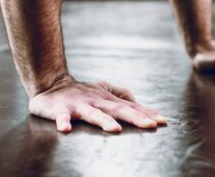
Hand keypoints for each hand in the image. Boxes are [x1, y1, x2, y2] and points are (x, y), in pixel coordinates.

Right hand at [28, 76, 167, 132]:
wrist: (51, 84)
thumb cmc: (81, 91)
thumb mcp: (104, 90)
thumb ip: (123, 96)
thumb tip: (144, 106)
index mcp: (107, 99)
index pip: (130, 107)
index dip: (146, 114)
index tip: (163, 122)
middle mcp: (96, 101)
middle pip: (117, 110)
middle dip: (134, 117)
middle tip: (150, 125)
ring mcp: (79, 105)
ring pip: (93, 113)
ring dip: (103, 121)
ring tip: (115, 129)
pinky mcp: (61, 109)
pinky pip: (62, 117)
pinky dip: (63, 122)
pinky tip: (66, 129)